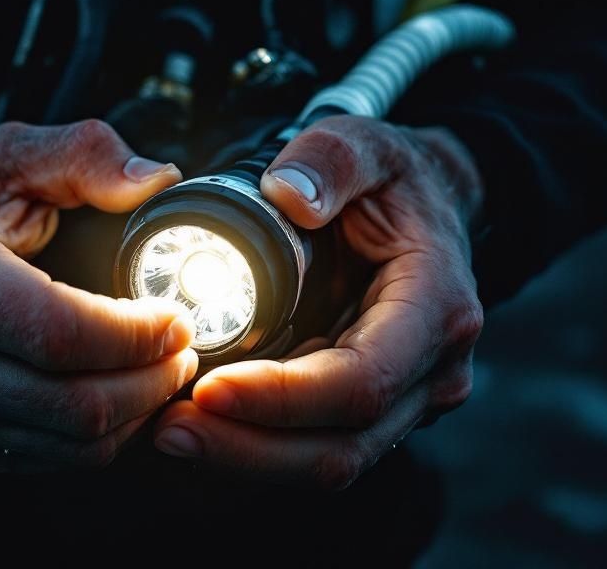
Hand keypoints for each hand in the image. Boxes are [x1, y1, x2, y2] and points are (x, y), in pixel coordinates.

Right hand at [0, 120, 198, 471]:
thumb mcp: (13, 155)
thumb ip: (87, 154)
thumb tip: (158, 181)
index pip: (63, 336)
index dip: (138, 335)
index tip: (178, 316)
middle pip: (79, 405)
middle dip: (154, 378)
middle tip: (184, 344)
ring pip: (81, 444)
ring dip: (141, 409)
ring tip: (164, 365)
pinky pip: (65, 459)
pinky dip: (114, 432)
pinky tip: (128, 390)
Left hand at [153, 116, 484, 489]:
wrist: (433, 208)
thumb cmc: (397, 181)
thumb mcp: (368, 144)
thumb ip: (332, 159)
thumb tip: (290, 197)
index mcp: (438, 310)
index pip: (360, 383)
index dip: (282, 399)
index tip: (206, 388)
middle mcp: (434, 371)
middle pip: (340, 448)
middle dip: (248, 449)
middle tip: (167, 429)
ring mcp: (410, 400)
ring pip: (328, 462)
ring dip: (245, 457)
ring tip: (170, 432)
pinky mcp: (378, 411)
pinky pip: (317, 448)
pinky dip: (257, 447)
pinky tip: (203, 427)